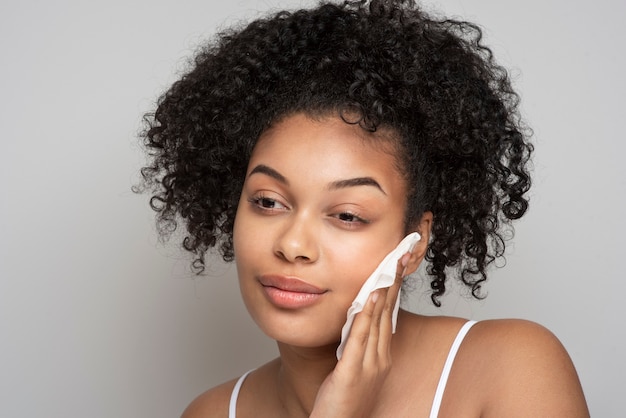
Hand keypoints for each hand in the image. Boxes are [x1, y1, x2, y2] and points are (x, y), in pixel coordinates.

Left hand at [309, 253, 409, 417]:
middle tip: (401, 255)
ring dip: (382, 293)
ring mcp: (368, 366)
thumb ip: (360, 343)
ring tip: (387, 268)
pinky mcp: (351, 374)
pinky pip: (358, 340)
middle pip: (387, 313)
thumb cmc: (345, 400)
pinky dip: (364, 317)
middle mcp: (380, 359)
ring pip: (376, 322)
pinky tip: (368, 299)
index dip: (394, 287)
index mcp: (382, 356)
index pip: (389, 314)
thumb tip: (362, 317)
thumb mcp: (357, 367)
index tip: (398, 264)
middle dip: (393, 282)